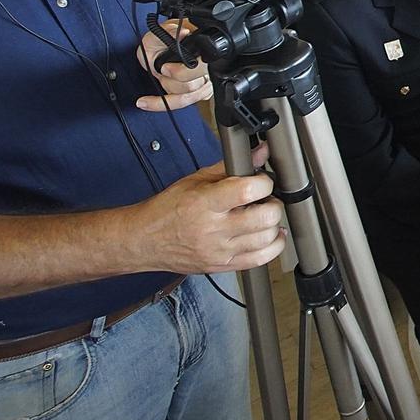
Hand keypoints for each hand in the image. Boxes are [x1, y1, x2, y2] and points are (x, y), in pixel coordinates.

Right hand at [133, 163, 284, 273]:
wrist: (144, 240)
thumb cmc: (167, 210)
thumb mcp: (195, 180)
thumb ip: (230, 166)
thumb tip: (259, 153)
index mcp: (205, 203)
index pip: (247, 191)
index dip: (263, 182)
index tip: (262, 181)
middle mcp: (213, 229)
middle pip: (264, 217)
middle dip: (273, 203)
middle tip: (267, 200)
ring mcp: (219, 250)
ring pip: (266, 239)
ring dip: (274, 224)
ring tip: (266, 216)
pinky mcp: (222, 266)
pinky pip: (260, 260)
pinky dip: (273, 246)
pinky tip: (269, 236)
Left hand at [136, 19, 210, 111]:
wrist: (158, 50)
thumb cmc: (161, 41)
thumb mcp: (159, 33)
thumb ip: (170, 31)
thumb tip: (184, 32)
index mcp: (203, 52)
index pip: (201, 68)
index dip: (181, 72)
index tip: (165, 68)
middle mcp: (208, 69)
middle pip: (194, 86)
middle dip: (173, 81)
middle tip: (162, 70)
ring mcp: (205, 82)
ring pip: (188, 97)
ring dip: (168, 88)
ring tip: (159, 76)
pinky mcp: (198, 93)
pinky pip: (182, 103)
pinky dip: (161, 104)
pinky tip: (147, 101)